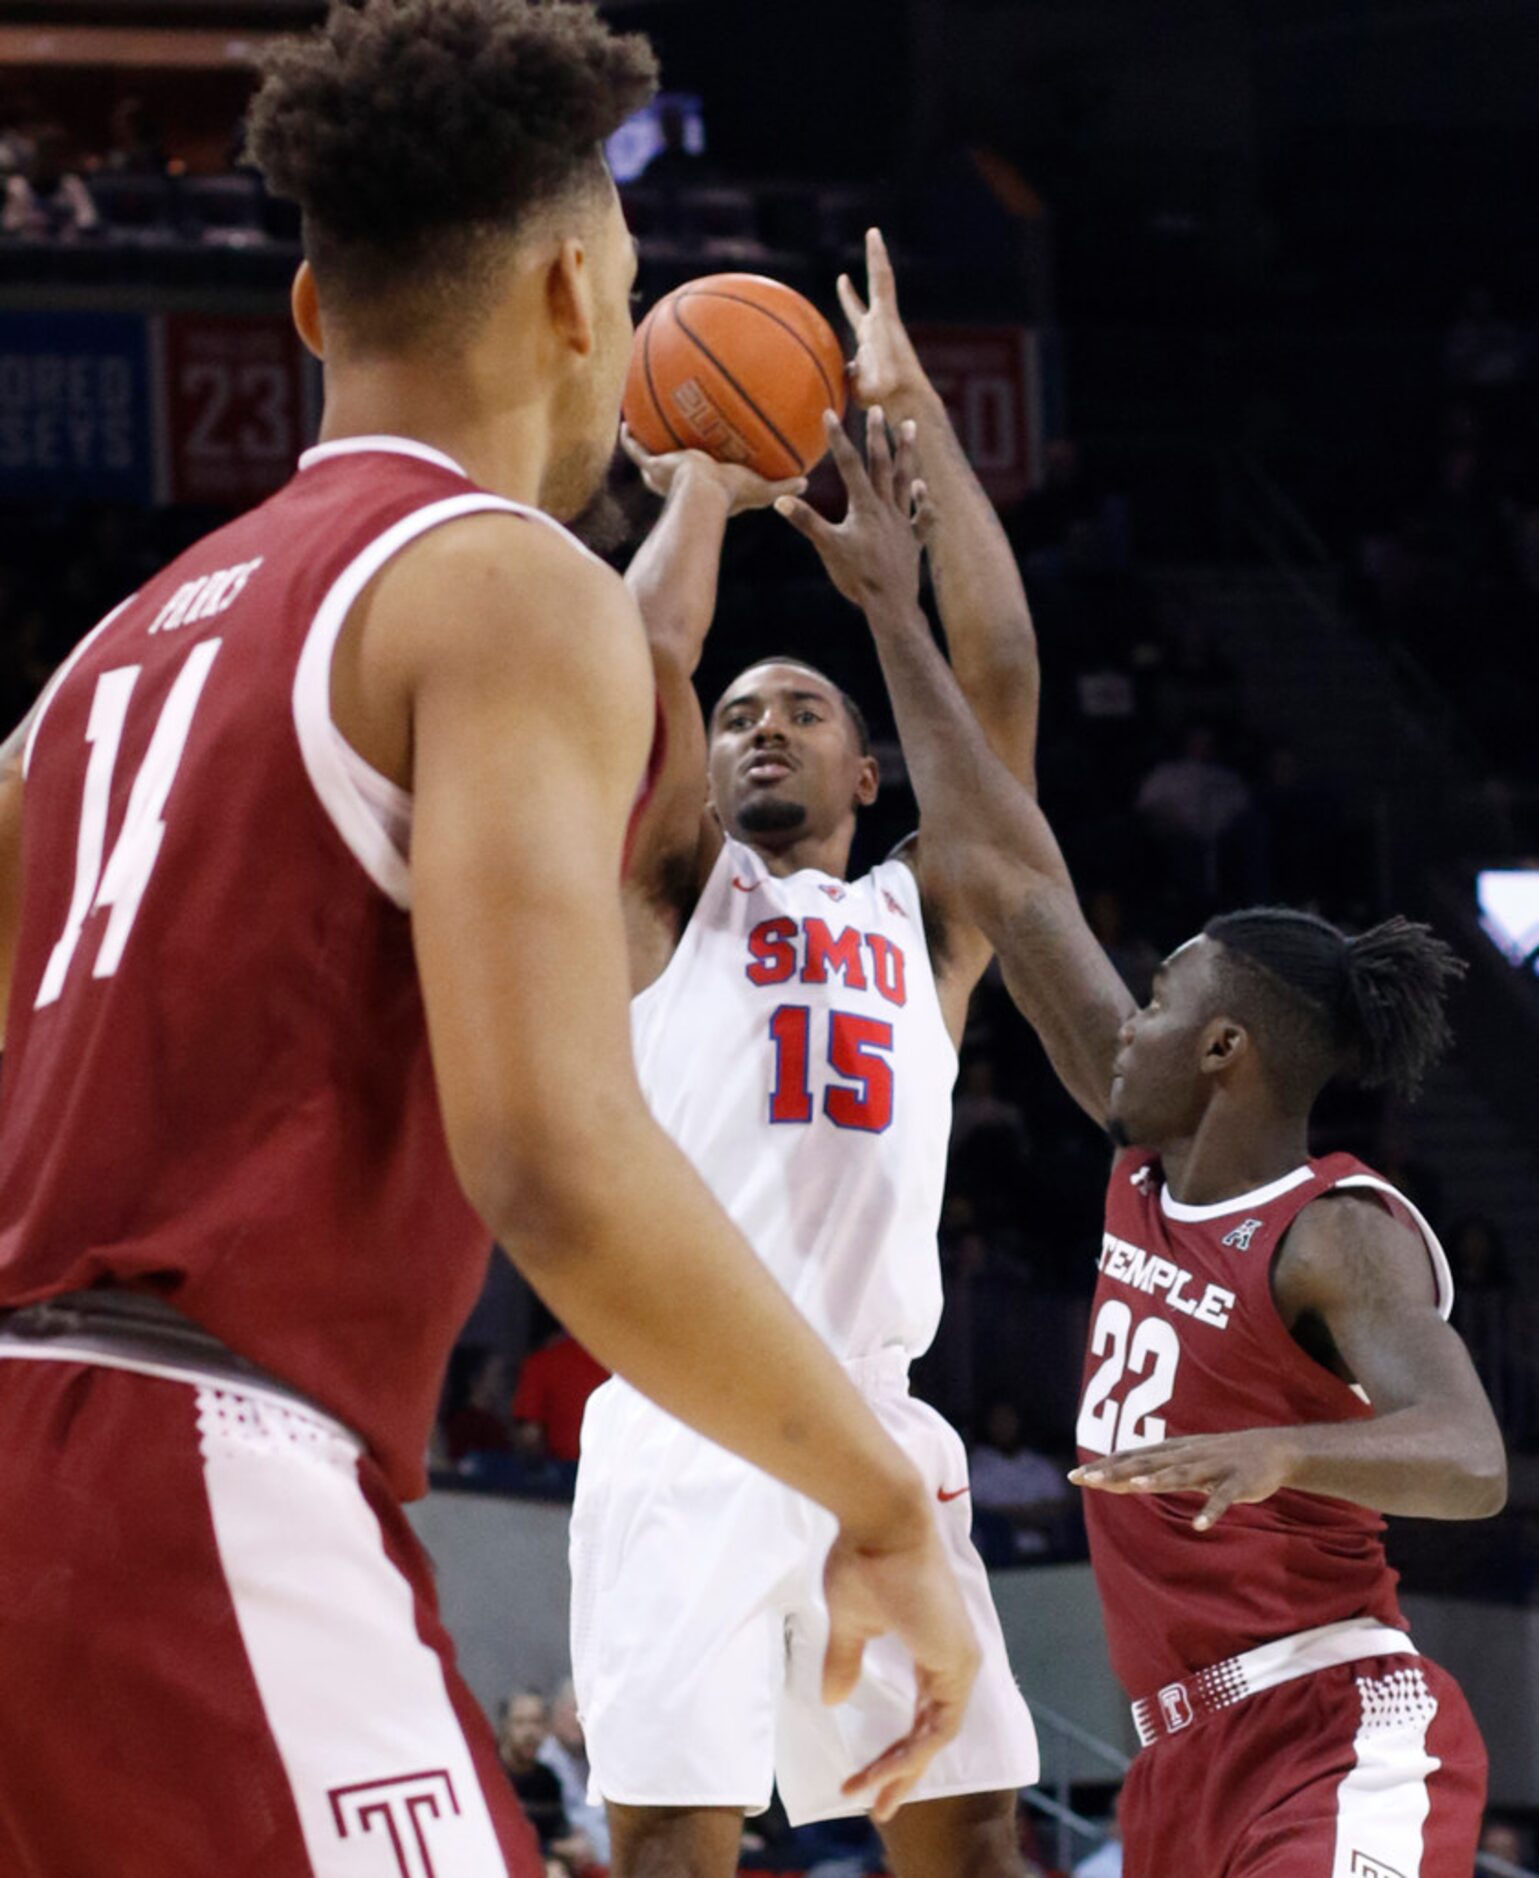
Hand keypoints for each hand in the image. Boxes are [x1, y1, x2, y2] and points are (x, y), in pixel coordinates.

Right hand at [620, 425, 805, 515]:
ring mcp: (662, 474)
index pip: (697, 481)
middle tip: (668, 446)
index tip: (699, 466)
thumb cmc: (731, 496)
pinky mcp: (653, 465)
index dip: (696, 475)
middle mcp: (678, 483)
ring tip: (641, 429)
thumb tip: (807, 483)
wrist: (704, 494)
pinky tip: (627, 422)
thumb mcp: (761, 489)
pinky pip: (637, 450)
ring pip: (650, 458)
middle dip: (666, 461)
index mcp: (701, 489)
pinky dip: (630, 439)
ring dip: (646, 447)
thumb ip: (782, 487)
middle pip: (668, 472)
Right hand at [775, 407, 926, 611]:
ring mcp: (903, 522)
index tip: (829, 413)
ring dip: (907, 453)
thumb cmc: (856, 577)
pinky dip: (923, 499)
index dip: (838, 438)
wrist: (890, 603)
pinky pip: (923, 515)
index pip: (849, 465)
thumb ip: (806, 521)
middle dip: (878, 435)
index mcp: (865, 506)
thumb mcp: (828, 547)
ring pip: (905, 480)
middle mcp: (887, 507)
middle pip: (882, 464)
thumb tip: (780, 501)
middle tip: (877, 409)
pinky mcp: (913, 540)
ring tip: (910, 427)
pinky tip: (920, 485)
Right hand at [822, 1510, 980, 1821]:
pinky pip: (940, 1726)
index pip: (922, 1712)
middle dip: (901, 1774)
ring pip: (935, 1735)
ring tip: (869, 1798)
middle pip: (931, 1732)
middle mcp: (953, 1656)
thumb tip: (833, 1700)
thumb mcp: (849, 1621)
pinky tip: (884, 1773)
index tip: (866, 1778)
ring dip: (901, 1770)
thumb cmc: (864, 1558)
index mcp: (933, 1646)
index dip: (896, 1750)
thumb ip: (846, 1660)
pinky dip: (913, 1754)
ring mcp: (958, 1659)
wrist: (882, 1519)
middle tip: (877, 1808)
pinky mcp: (956, 1660)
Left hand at [839, 227, 928, 411]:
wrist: (895, 397)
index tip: (843, 280)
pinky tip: (874, 237)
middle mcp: (878, 323)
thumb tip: (847, 367)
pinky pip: (882, 280)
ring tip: (872, 232)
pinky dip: (878, 258)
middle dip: (873, 263)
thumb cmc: (878, 400)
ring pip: (881, 279)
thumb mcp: (855, 386)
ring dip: (877, 256)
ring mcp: (885, 318)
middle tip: (871, 241)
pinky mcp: (888, 315)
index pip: (857, 311)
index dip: (849, 297)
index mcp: (869, 338)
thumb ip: (849, 374)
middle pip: (874, 288)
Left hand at [1070, 1428, 1298, 1531]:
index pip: (1130, 1457)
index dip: (1103, 1466)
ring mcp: (1212, 1467)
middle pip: (1147, 1463)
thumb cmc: (1218, 1457)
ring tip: (1136, 1486)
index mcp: (1171, 1451)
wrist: (1270, 1449)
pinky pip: (1223, 1498)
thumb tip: (1118, 1478)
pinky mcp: (1237, 1482)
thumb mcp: (1183, 1460)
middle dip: (1118, 1471)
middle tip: (1090, 1479)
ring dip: (1160, 1479)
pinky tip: (1200, 1525)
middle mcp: (1187, 1455)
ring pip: (1182, 1473)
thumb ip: (1153, 1468)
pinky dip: (1212, 1510)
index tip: (1074, 1477)